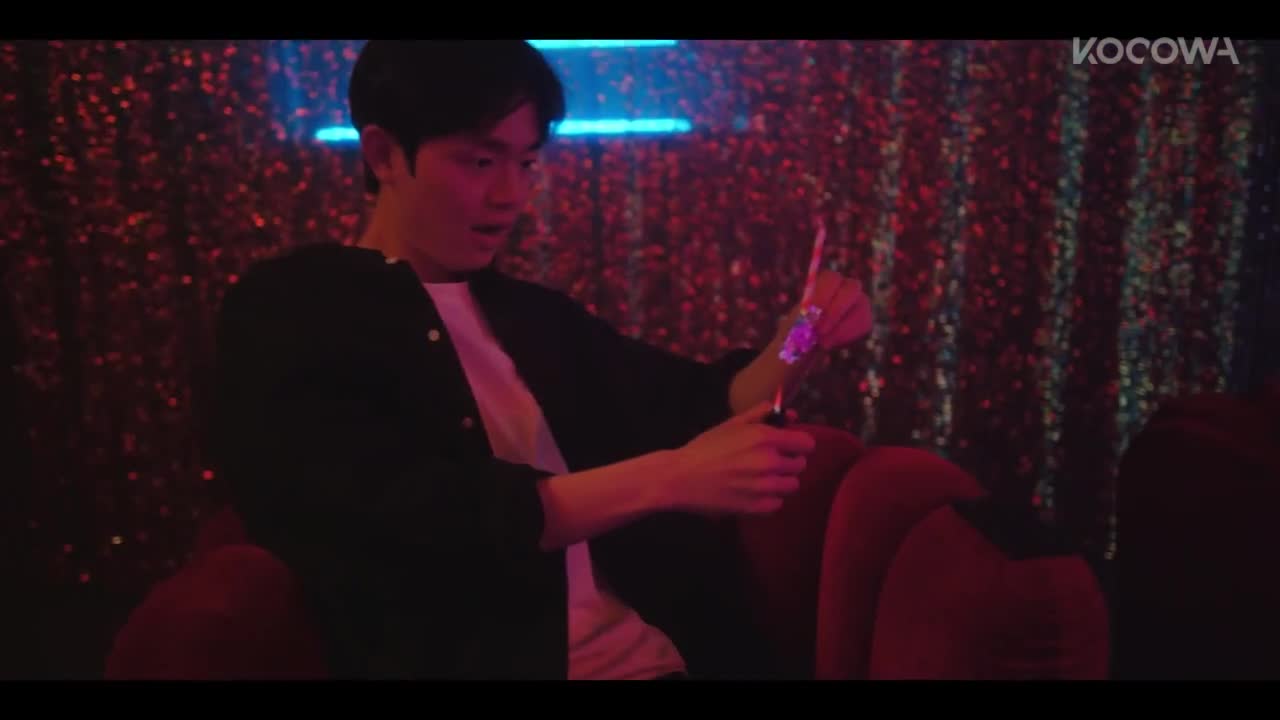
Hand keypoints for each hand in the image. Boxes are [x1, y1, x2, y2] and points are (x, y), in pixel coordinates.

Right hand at [664, 402, 815, 514]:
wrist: (680, 478)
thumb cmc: (705, 448)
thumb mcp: (732, 424)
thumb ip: (762, 415)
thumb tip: (790, 415)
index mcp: (765, 437)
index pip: (807, 444)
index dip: (798, 444)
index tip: (788, 446)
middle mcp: (769, 462)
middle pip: (800, 465)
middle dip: (788, 462)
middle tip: (769, 462)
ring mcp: (764, 487)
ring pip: (792, 485)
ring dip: (781, 481)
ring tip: (761, 478)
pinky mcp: (757, 507)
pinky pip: (778, 503)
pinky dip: (770, 499)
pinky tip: (753, 492)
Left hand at [782, 270, 872, 350]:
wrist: (808, 343)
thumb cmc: (798, 329)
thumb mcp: (794, 325)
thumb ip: (801, 320)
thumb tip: (808, 318)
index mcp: (825, 281)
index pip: (831, 279)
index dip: (822, 296)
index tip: (810, 315)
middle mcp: (845, 286)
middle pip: (852, 288)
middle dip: (835, 311)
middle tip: (819, 330)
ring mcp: (859, 301)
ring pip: (860, 309)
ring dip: (840, 329)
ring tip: (821, 342)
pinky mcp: (865, 318)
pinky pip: (864, 324)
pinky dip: (846, 336)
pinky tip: (830, 342)